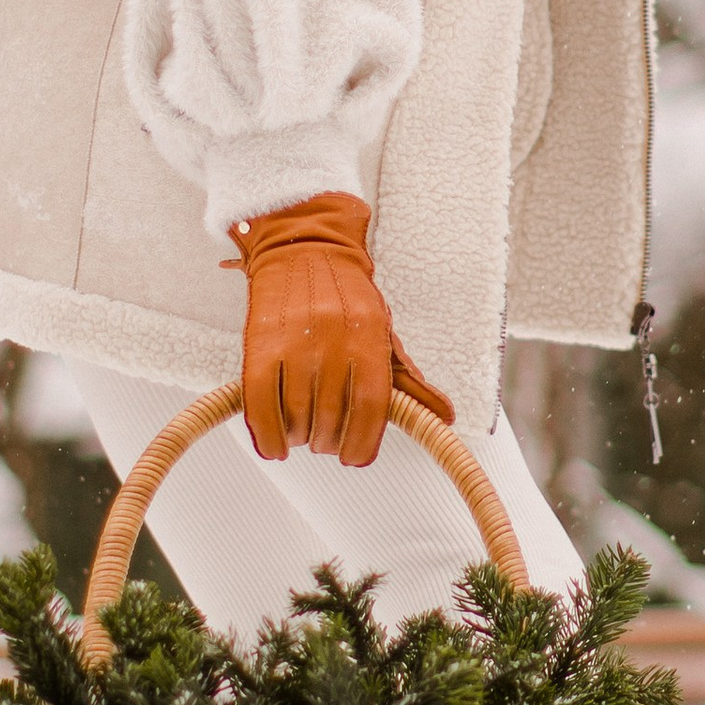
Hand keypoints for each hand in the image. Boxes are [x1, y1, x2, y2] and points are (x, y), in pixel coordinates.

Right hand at [231, 192, 455, 466]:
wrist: (303, 247)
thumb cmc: (347, 295)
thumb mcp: (385, 332)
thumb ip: (409, 380)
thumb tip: (445, 417)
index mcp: (369, 336)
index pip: (370, 405)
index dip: (362, 442)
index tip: (355, 457)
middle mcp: (332, 339)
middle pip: (330, 416)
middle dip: (328, 441)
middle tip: (326, 442)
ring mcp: (293, 341)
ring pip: (295, 415)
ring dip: (299, 438)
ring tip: (303, 435)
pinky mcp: (259, 344)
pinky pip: (259, 402)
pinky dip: (266, 433)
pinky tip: (275, 444)